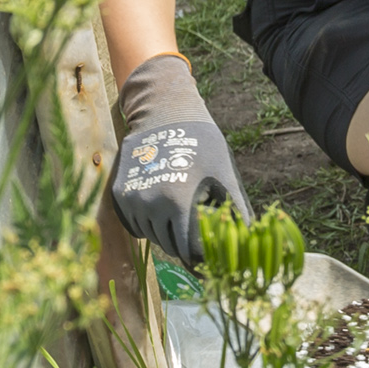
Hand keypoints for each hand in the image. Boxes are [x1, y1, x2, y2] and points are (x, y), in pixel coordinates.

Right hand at [107, 54, 246, 265]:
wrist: (164, 114)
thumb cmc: (202, 145)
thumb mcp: (223, 175)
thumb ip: (235, 210)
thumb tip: (248, 239)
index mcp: (178, 202)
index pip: (190, 250)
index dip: (202, 253)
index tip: (210, 249)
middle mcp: (151, 204)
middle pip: (170, 246)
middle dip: (185, 243)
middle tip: (196, 224)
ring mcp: (132, 200)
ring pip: (152, 236)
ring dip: (166, 232)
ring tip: (179, 210)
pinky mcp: (120, 196)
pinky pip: (136, 226)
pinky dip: (149, 223)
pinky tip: (161, 205)